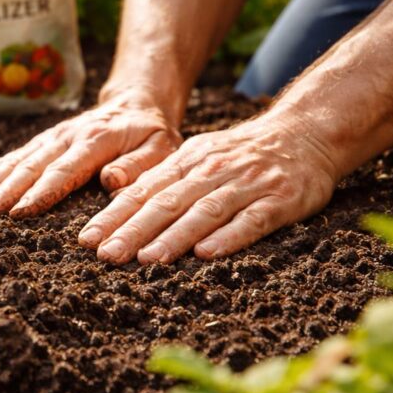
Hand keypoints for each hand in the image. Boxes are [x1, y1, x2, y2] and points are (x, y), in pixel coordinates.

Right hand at [0, 91, 181, 219]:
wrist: (136, 102)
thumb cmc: (151, 134)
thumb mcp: (161, 148)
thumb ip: (139, 166)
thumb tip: (111, 180)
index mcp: (96, 140)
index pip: (64, 170)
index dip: (40, 192)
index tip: (18, 213)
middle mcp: (67, 137)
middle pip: (29, 167)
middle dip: (1, 193)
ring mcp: (50, 138)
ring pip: (14, 162)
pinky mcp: (41, 142)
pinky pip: (10, 158)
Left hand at [77, 112, 340, 263]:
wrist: (306, 133)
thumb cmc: (242, 155)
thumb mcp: (199, 158)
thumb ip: (164, 181)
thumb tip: (118, 205)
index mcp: (188, 161)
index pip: (144, 191)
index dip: (114, 216)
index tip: (87, 240)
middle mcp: (213, 171)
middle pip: (167, 202)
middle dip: (133, 230)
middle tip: (106, 255)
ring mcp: (247, 185)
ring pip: (205, 211)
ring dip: (174, 237)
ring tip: (147, 259)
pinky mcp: (281, 200)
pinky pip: (253, 220)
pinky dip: (230, 237)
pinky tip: (208, 254)